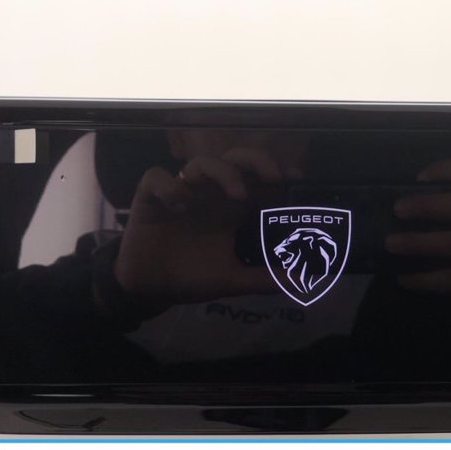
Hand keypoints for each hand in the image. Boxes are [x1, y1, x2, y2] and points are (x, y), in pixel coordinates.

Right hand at [112, 148, 287, 303]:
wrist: (150, 289)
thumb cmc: (192, 278)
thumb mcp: (232, 280)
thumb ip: (265, 279)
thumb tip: (300, 281)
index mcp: (231, 209)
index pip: (256, 178)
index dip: (276, 170)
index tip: (296, 177)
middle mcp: (209, 194)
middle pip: (234, 160)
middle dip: (255, 161)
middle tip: (271, 177)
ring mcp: (181, 192)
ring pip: (200, 163)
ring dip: (221, 172)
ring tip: (236, 195)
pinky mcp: (150, 197)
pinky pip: (157, 177)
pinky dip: (170, 187)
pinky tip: (179, 206)